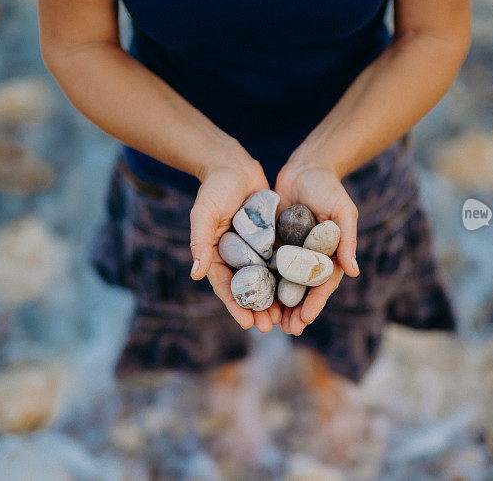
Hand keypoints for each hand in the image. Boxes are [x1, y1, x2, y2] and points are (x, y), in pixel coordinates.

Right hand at [189, 160, 282, 332]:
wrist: (233, 165)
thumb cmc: (214, 188)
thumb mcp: (204, 213)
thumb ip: (200, 241)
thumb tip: (195, 273)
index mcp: (215, 255)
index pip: (226, 287)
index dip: (237, 306)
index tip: (247, 324)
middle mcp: (234, 255)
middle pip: (248, 288)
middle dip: (258, 309)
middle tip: (270, 327)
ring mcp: (252, 248)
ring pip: (265, 279)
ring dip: (273, 298)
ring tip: (284, 317)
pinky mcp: (268, 239)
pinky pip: (278, 261)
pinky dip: (285, 276)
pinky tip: (297, 289)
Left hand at [274, 161, 359, 334]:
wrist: (305, 168)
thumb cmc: (329, 188)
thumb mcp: (342, 211)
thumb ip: (347, 240)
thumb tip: (353, 271)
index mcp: (331, 254)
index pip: (322, 284)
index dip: (314, 303)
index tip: (305, 320)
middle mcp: (311, 258)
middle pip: (303, 290)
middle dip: (296, 311)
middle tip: (287, 330)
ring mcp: (293, 252)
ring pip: (284, 283)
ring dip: (278, 303)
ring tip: (269, 322)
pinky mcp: (275, 244)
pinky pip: (268, 266)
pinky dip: (263, 282)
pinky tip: (253, 296)